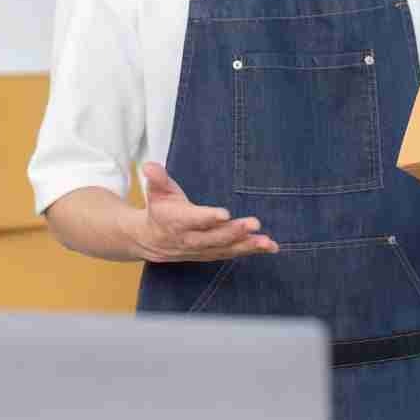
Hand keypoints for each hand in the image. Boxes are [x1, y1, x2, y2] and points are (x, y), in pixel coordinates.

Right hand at [127, 162, 278, 262]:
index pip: (193, 220)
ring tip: (267, 241)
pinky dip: (251, 251)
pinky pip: (232, 253)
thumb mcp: (156, 191)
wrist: (151, 240)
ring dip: (247, 245)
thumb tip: (150, 166)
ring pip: (226, 248)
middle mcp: (190, 239)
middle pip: (214, 237)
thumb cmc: (159, 209)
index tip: (224, 214)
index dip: (208, 218)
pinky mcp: (212, 253)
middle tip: (254, 223)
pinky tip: (270, 247)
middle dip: (234, 231)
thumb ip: (157, 179)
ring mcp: (202, 249)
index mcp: (176, 221)